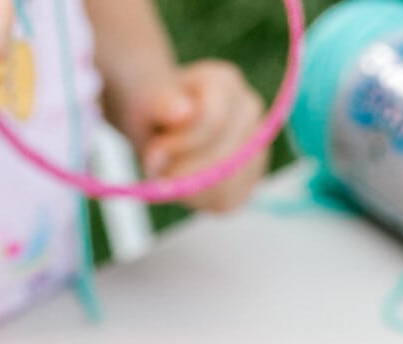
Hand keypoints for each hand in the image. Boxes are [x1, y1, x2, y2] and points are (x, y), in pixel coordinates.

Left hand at [131, 61, 266, 210]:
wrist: (163, 125)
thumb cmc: (156, 111)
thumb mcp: (147, 101)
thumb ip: (161, 104)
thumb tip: (182, 112)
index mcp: (226, 82)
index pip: (214, 121)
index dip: (182, 143)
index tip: (155, 150)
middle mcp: (249, 111)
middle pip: (224, 157)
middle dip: (185, 169)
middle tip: (158, 165)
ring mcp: (256, 146)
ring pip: (228, 184)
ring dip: (191, 187)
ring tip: (172, 171)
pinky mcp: (249, 182)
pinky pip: (227, 201)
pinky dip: (199, 200)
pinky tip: (186, 185)